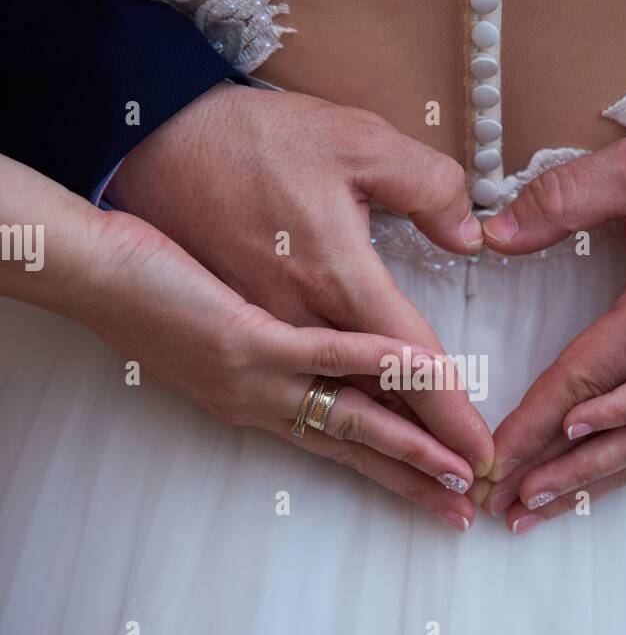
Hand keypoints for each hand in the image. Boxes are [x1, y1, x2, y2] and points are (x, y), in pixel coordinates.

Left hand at [0, 156, 477, 530]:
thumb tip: (322, 352)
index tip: (442, 490)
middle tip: (465, 506)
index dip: (397, 470)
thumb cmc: (151, 289)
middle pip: (355, 449)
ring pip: (347, 415)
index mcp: (259, 403)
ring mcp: (252, 377)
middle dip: (416, 480)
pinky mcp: (241, 338)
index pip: (342, 444)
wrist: (89, 270)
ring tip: (456, 463)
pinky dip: (372, 359)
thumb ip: (274, 350)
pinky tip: (416, 367)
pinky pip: (319, 353)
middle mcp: (260, 404)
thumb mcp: (218, 333)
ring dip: (411, 440)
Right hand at [110, 82, 492, 476]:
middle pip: (370, 411)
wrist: (137, 153)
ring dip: (384, 459)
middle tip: (466, 494)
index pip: (406, 363)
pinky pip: (297, 393)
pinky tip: (362, 442)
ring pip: (332, 418)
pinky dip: (337, 419)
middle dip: (422, 459)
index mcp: (330, 278)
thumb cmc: (235, 140)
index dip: (447, 412)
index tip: (480, 451)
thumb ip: (424, 187)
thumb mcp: (353, 140)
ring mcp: (253, 350)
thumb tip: (470, 237)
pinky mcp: (232, 346)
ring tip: (429, 490)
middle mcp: (291, 329)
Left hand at [481, 112, 625, 511]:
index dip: (532, 423)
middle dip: (553, 473)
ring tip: (539, 508)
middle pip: (613, 433)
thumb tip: (495, 235)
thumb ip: (563, 200)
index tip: (494, 457)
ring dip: (591, 481)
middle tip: (502, 506)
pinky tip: (609, 475)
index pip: (583, 380)